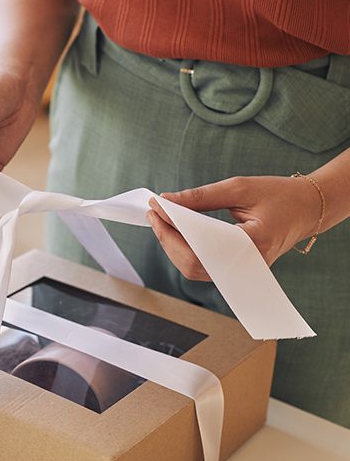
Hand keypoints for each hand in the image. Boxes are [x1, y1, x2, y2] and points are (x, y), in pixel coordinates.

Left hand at [146, 175, 322, 280]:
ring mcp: (241, 272)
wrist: (306, 210)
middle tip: (153, 212)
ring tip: (161, 219)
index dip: (173, 228)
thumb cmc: (278, 195)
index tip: (156, 207)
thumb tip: (166, 201)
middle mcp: (247, 264)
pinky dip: (183, 250)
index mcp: (254, 243)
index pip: (201, 244)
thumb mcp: (240, 188)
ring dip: (172, 245)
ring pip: (193, 269)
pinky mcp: (234, 270)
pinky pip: (201, 267)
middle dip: (166, 237)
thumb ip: (201, 197)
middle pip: (192, 263)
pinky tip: (175, 231)